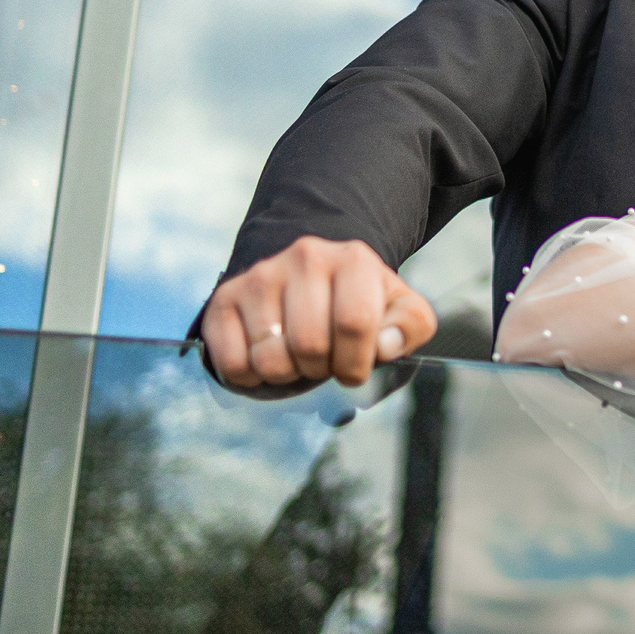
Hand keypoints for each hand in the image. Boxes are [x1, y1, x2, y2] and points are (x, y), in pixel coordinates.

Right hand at [200, 237, 438, 389]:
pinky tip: (264, 358)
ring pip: (269, 357)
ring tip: (296, 357)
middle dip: (320, 369)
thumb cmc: (358, 304)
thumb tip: (386, 346)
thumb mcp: (398, 309)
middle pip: (309, 344)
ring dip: (286, 374)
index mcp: (353, 259)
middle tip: (322, 361)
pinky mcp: (224, 299)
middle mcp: (304, 257)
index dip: (355, 362)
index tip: (353, 370)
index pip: (354, 324)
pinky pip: (232, 361)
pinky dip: (249, 376)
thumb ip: (410, 325)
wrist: (308, 279)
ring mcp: (260, 275)